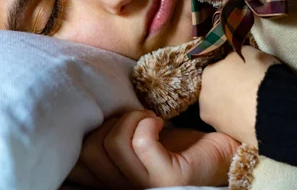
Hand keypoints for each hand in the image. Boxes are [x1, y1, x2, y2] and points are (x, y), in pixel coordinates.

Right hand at [67, 110, 239, 188]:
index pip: (76, 165)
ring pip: (113, 144)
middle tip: (136, 118)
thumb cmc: (176, 143)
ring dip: (132, 118)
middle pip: (89, 151)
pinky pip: (141, 142)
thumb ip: (110, 137)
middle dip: (110, 122)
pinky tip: (160, 122)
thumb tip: (81, 114)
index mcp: (113, 181)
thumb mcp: (134, 140)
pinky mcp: (170, 177)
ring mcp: (148, 187)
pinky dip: (147, 122)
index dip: (84, 135)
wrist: (220, 150)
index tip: (110, 122)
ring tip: (151, 119)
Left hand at [199, 46, 278, 146]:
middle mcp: (204, 98)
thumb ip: (238, 52)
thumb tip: (235, 56)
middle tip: (247, 89)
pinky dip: (239, 120)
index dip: (231, 70)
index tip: (243, 73)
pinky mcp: (226, 136)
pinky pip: (232, 124)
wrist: (273, 110)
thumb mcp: (250, 52)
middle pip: (216, 90)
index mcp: (207, 74)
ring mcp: (213, 119)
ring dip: (233, 106)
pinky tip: (253, 118)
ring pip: (222, 108)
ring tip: (252, 106)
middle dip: (228, 89)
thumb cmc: (260, 76)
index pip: (217, 68)